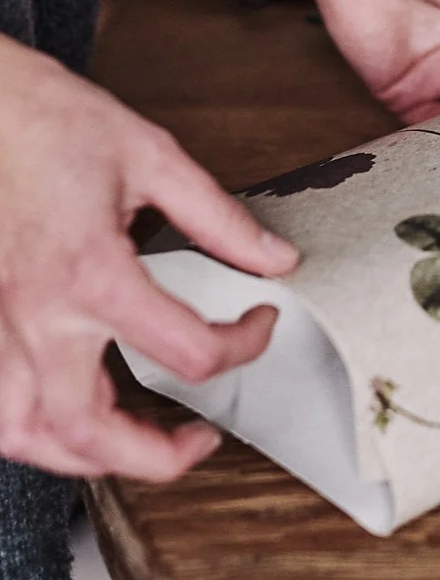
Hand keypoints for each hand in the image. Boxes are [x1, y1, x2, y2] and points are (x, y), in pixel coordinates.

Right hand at [0, 37, 297, 480]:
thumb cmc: (54, 123)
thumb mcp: (153, 157)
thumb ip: (218, 218)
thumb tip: (273, 259)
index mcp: (92, 273)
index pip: (185, 350)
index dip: (243, 345)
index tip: (257, 322)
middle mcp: (39, 315)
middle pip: (90, 430)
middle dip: (155, 455)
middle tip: (198, 440)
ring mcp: (0, 327)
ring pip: (29, 436)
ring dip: (86, 457)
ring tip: (133, 443)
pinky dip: (35, 432)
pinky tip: (67, 419)